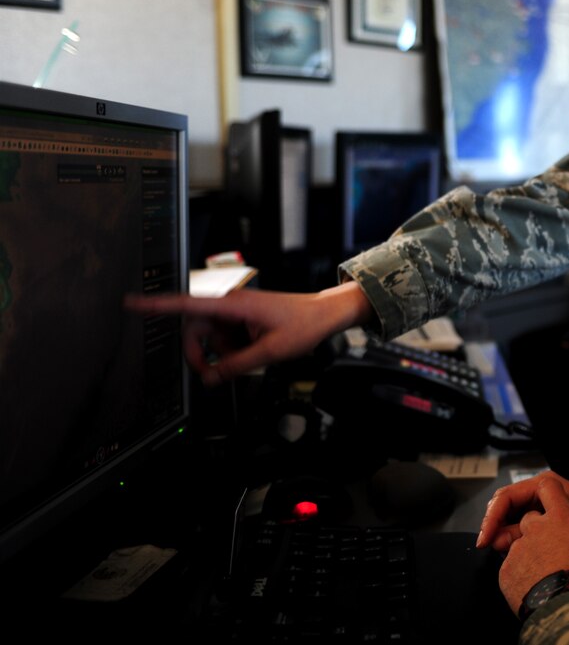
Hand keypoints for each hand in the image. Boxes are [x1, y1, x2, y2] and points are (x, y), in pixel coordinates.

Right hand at [124, 282, 371, 385]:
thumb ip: (236, 366)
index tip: (132, 303)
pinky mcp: (242, 321)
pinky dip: (232, 352)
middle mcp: (230, 306)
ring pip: (210, 339)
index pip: (185, 305)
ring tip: (246, 361)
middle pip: (194, 331)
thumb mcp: (269, 352)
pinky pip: (225, 340)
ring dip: (220, 355)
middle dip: (199, 354)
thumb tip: (211, 378)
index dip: (155, 305)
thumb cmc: (303, 323)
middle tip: (212, 374)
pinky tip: (252, 355)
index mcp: (232, 305)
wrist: (324, 316)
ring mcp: (235, 314)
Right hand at [478, 471, 568, 553]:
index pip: (506, 497)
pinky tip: (514, 554)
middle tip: (486, 548)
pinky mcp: (550, 521)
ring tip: (499, 552)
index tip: (484, 540)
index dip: (491, 518)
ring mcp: (546, 506)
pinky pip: (526, 529)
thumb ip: (529, 531)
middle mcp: (543, 492)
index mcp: (546, 484)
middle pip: (506, 506)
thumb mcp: (565, 525)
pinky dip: (517, 540)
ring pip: (513, 519)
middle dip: (494, 526)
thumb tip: (497, 540)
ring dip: (504, 534)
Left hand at [498, 476, 568, 613]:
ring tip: (545, 575)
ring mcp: (518, 548)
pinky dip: (520, 574)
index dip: (549, 494)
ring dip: (528, 554)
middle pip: (529, 518)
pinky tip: (535, 587)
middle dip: (536, 530)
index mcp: (562, 516)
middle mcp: (536, 527)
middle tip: (551, 550)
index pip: (549, 488)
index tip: (549, 502)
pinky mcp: (506, 571)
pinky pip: (510, 567)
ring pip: (518, 544)